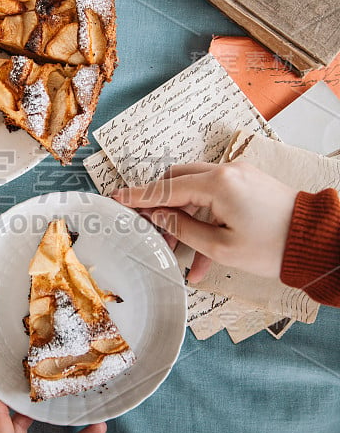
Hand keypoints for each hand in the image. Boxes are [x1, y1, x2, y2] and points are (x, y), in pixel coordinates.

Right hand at [112, 161, 297, 283]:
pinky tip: (200, 259)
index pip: (167, 187)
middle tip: (147, 228)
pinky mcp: (248, 185)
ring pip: (195, 190)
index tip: (116, 198)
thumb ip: (182, 228)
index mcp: (219, 184)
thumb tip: (156, 217)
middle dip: (160, 205)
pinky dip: (203, 220)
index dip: (139, 196)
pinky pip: (215, 198)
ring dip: (181, 217)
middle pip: (178, 180)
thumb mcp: (220, 246)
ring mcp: (239, 176)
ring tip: (174, 251)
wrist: (317, 243)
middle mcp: (227, 172)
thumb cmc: (273, 247)